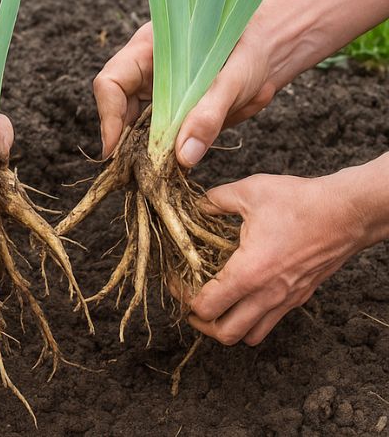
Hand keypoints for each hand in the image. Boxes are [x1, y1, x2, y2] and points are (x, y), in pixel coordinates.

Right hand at [94, 22, 277, 166]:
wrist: (268, 52)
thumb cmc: (251, 50)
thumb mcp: (235, 80)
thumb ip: (209, 115)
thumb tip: (184, 157)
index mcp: (149, 49)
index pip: (110, 82)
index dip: (108, 116)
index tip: (115, 150)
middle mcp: (144, 71)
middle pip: (117, 109)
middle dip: (127, 141)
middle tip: (144, 170)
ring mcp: (154, 92)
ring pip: (135, 127)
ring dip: (149, 150)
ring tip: (166, 168)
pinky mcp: (169, 111)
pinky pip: (159, 137)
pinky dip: (170, 151)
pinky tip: (184, 157)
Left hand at [182, 165, 387, 345]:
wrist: (350, 211)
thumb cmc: (302, 201)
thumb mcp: (250, 191)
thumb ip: (216, 200)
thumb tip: (198, 205)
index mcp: (249, 272)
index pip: (207, 307)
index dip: (185, 298)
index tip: (177, 282)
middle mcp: (267, 294)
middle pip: (226, 334)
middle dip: (203, 324)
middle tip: (193, 304)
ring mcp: (286, 299)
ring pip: (251, 335)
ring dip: (229, 326)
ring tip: (218, 306)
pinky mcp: (301, 297)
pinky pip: (271, 322)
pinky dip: (252, 319)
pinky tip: (245, 295)